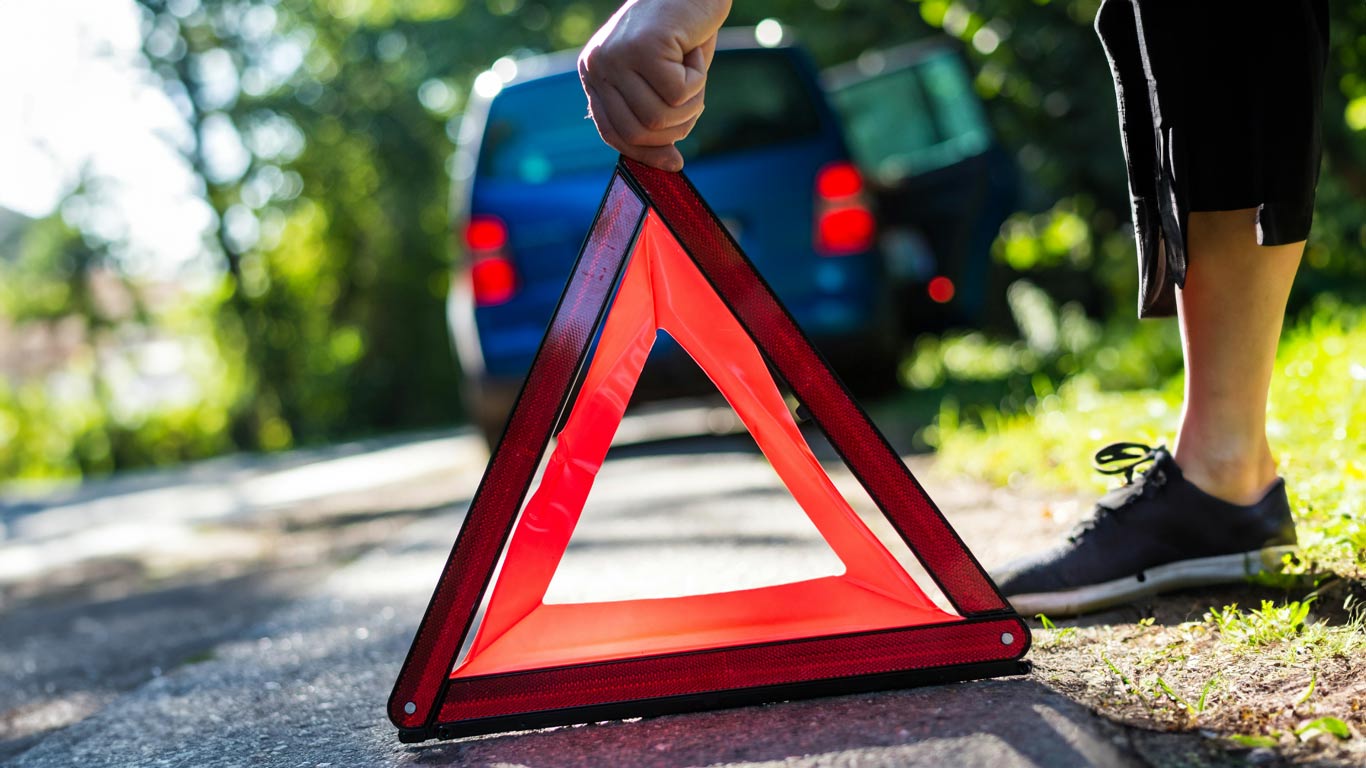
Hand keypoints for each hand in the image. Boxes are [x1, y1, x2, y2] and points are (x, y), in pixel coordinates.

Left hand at [578, 0, 730, 170]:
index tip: (674, 163)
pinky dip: (698, 80)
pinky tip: (693, 52)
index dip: (645, 154)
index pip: (612, 133)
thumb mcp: (659, 77)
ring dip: (691, 103)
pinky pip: (678, 93)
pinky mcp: (642, 48)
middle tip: (694, 102)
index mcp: (595, 74)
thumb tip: (668, 163)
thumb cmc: (682, 32)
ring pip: (658, 117)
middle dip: (674, 130)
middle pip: (636, 132)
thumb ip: (653, 113)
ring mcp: (616, 56)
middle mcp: (597, 65)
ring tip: (694, 72)